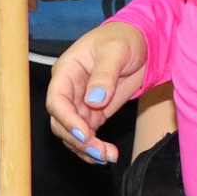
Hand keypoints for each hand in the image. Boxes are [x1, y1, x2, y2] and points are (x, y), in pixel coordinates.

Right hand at [44, 21, 148, 165]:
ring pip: (72, 134)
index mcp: (67, 71)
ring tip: (108, 156)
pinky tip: (105, 156)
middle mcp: (69, 90)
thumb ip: (104, 74)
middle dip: (78, 140)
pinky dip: (93, 148)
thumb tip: (94, 100)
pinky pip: (86, 136)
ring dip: (86, 148)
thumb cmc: (123, 39)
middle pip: (61, 122)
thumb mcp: (115, 50)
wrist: (140, 43)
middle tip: (101, 151)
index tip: (85, 134)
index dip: (67, 119)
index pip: (56, 100)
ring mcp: (80, 104)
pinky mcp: (94, 114)